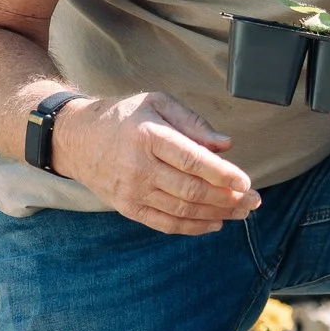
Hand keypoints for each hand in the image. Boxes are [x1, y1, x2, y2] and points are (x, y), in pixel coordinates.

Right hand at [52, 91, 257, 234]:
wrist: (76, 139)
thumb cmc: (123, 116)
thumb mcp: (156, 103)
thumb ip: (192, 122)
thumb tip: (225, 144)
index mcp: (148, 136)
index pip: (192, 160)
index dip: (222, 174)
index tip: (246, 182)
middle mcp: (139, 167)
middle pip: (191, 190)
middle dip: (228, 198)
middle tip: (254, 201)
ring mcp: (132, 191)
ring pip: (181, 210)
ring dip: (217, 214)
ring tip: (242, 213)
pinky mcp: (127, 208)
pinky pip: (165, 223)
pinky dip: (193, 227)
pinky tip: (215, 223)